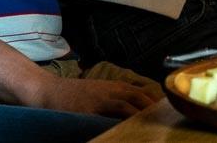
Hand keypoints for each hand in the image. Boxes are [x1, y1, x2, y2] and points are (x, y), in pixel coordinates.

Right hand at [39, 74, 160, 117]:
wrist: (48, 91)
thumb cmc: (74, 94)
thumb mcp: (98, 91)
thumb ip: (115, 97)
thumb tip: (134, 109)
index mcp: (113, 86)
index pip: (141, 92)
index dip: (154, 101)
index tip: (167, 111)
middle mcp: (109, 90)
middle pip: (138, 97)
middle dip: (152, 109)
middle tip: (165, 121)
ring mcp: (99, 100)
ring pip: (126, 105)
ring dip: (140, 114)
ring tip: (153, 126)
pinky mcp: (88, 110)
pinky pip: (107, 117)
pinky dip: (120, 121)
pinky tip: (128, 129)